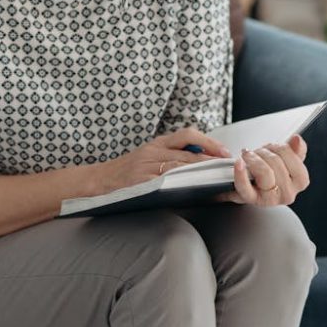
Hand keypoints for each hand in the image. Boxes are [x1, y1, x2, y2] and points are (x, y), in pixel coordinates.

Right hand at [97, 127, 231, 193]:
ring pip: (179, 166)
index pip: (187, 135)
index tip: (225, 151)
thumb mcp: (147, 157)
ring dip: (201, 173)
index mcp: (156, 143)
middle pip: (188, 152)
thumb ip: (169, 157)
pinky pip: (165, 182)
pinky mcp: (140, 181)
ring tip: (218, 180)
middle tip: (229, 168)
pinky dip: (182, 185)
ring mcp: (146, 166)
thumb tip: (199, 164)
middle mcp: (153, 151)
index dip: (208, 142)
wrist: (97, 181)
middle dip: (211, 161)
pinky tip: (195, 191)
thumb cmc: (125, 172)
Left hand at [221, 134, 308, 207]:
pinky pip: (245, 186)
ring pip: (264, 172)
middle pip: (276, 162)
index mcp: (300, 181)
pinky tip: (239, 163)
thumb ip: (295, 149)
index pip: (292, 155)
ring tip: (248, 157)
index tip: (271, 147)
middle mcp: (288, 193)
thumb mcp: (285, 159)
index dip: (279, 147)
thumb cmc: (268, 173)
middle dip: (263, 152)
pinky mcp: (251, 199)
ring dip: (253, 158)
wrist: (249, 185)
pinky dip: (240, 173)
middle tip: (257, 152)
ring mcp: (270, 198)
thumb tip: (296, 140)